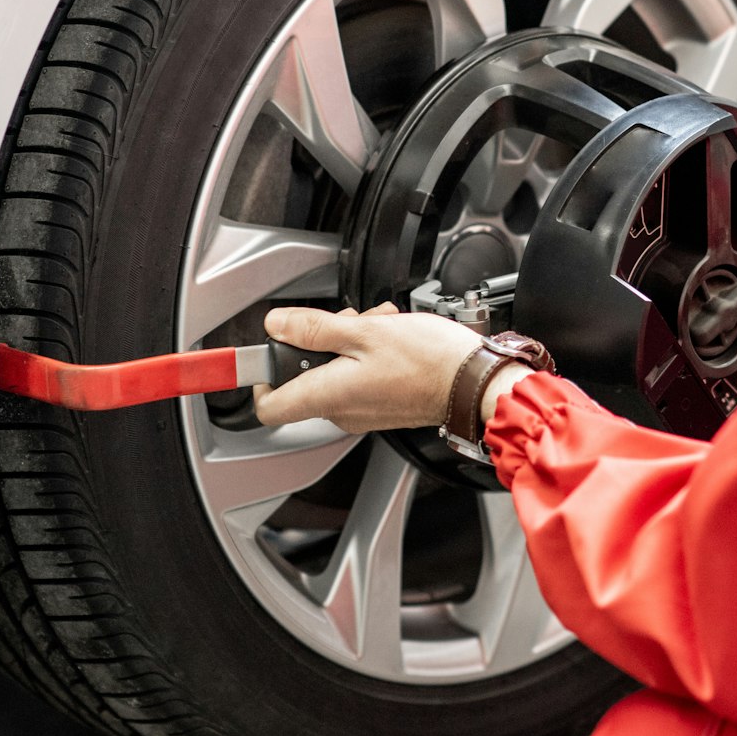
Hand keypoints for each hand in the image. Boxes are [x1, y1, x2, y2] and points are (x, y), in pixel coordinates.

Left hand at [257, 303, 480, 431]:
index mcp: (329, 396)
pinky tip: (389, 336)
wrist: (475, 383)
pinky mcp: (382, 406)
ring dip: (348, 342)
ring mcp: (363, 412)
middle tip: (344, 323)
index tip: (269, 351)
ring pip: (335, 372)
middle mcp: (342, 412)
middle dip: (318, 343)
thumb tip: (276, 326)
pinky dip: (367, 354)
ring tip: (376, 326)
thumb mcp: (365, 332)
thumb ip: (313, 329)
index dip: (261, 378)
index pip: (268, 407)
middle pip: (304, 378)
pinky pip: (358, 378)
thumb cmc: (430, 361)